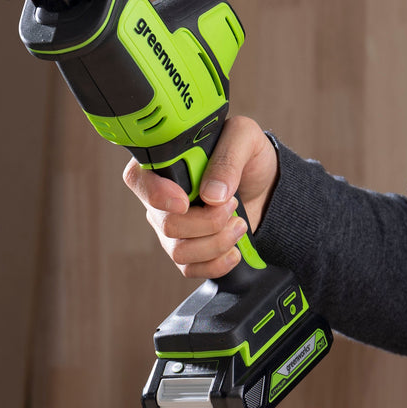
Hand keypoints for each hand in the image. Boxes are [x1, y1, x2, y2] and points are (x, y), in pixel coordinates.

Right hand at [123, 115, 278, 278]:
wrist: (268, 185)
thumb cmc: (250, 155)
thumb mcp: (245, 138)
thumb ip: (228, 159)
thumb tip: (212, 194)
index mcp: (165, 161)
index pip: (138, 179)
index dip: (157, 194)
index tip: (186, 201)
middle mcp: (161, 197)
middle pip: (166, 223)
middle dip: (207, 221)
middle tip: (232, 205)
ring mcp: (172, 226)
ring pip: (179, 250)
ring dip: (217, 242)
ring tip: (239, 224)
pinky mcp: (188, 250)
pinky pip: (190, 268)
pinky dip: (217, 263)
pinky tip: (234, 249)